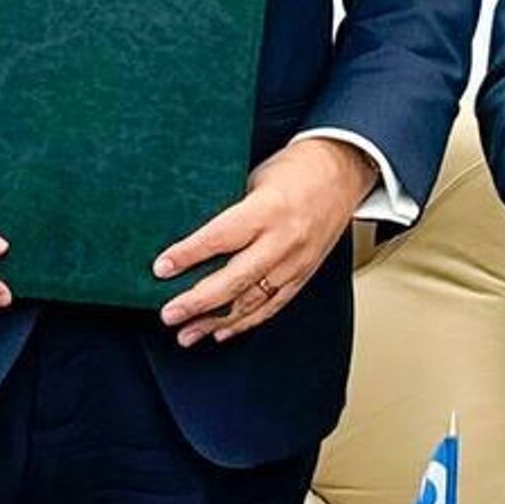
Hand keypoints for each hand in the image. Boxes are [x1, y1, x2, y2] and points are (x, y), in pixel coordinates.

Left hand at [154, 137, 375, 346]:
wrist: (342, 171)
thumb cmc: (296, 170)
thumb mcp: (256, 177)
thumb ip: (231, 208)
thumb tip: (190, 232)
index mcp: (268, 209)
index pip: (221, 237)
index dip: (189, 254)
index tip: (162, 268)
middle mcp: (284, 239)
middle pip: (235, 278)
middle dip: (198, 301)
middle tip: (169, 313)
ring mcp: (297, 261)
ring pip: (252, 301)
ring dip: (217, 321)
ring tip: (187, 333)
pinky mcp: (304, 274)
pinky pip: (273, 306)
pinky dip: (246, 322)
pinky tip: (222, 331)